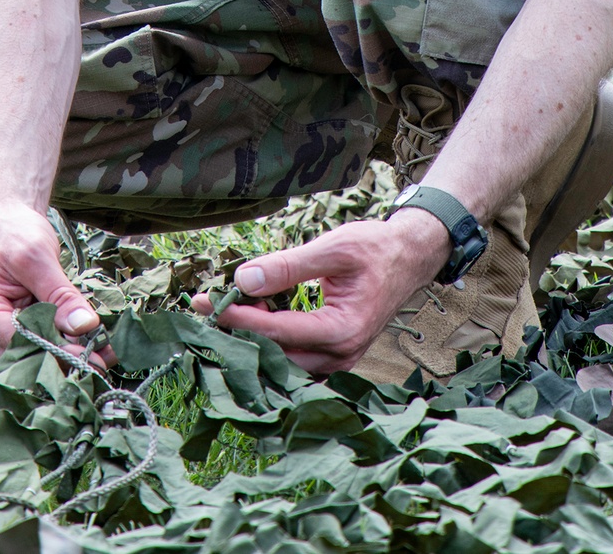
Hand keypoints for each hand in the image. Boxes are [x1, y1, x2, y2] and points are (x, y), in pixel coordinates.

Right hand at [0, 199, 111, 367]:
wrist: (6, 220)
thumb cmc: (12, 232)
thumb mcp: (38, 257)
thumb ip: (60, 294)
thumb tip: (84, 326)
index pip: (18, 341)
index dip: (55, 350)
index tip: (90, 354)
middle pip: (27, 353)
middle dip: (66, 355)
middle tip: (106, 357)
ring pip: (36, 351)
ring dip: (69, 350)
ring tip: (106, 351)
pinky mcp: (15, 329)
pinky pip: (41, 340)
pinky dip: (65, 339)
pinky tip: (93, 341)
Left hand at [189, 213, 450, 373]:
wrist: (409, 257)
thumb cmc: (375, 249)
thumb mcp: (332, 248)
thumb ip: (287, 266)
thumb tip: (242, 279)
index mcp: (341, 330)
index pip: (276, 332)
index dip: (237, 318)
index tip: (204, 303)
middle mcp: (340, 356)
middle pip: (275, 356)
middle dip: (237, 334)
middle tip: (203, 310)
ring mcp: (338, 361)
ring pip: (283, 364)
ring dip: (251, 342)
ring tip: (221, 314)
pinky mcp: (334, 357)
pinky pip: (295, 361)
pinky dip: (270, 345)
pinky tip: (251, 321)